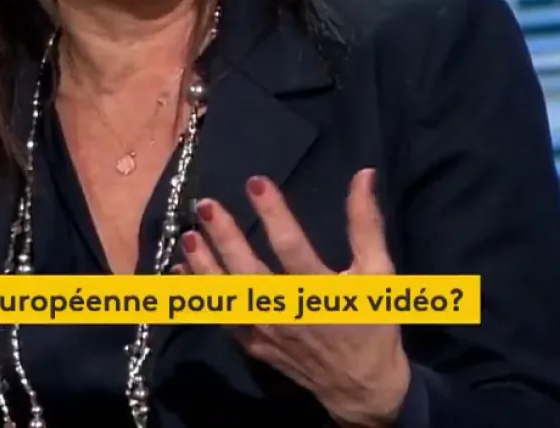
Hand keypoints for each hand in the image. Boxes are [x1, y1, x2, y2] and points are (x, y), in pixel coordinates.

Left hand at [180, 168, 409, 426]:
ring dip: (204, 266)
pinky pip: (220, 318)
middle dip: (225, 237)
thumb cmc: (371, 322)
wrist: (359, 385)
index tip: (255, 183)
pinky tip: (181, 270)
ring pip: (228, 295)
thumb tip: (363, 174)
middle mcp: (286, 311)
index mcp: (319, 291)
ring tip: (188, 236)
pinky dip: (200, 295)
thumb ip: (366, 223)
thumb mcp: (379, 272)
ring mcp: (265, 331)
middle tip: (206, 205)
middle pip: (248, 271)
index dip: (273, 214)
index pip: (290, 247)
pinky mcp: (253, 344)